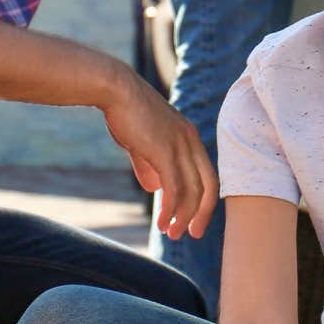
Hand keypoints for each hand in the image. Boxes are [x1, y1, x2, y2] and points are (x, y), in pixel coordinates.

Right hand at [103, 71, 218, 238]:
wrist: (114, 89)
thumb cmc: (125, 112)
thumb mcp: (141, 142)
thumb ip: (149, 164)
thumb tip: (152, 188)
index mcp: (190, 137)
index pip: (207, 174)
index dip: (203, 198)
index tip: (194, 218)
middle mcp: (191, 141)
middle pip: (209, 185)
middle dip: (202, 213)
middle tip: (193, 234)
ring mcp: (180, 146)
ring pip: (192, 191)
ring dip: (183, 216)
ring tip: (172, 233)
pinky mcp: (165, 151)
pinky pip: (174, 188)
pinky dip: (171, 209)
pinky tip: (163, 223)